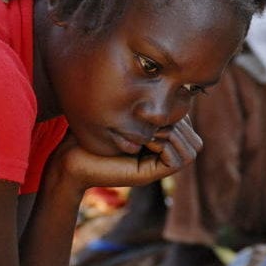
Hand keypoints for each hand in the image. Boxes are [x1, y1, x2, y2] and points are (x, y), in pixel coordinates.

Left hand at [52, 117, 202, 190]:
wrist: (70, 158)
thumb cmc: (89, 133)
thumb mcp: (122, 113)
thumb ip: (144, 108)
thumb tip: (166, 91)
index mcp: (157, 143)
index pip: (189, 128)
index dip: (181, 116)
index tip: (157, 110)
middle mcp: (160, 156)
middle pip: (195, 140)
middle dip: (182, 126)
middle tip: (156, 122)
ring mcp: (156, 167)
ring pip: (192, 150)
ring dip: (176, 135)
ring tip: (152, 131)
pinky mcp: (149, 174)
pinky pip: (178, 160)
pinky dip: (168, 146)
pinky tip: (148, 140)